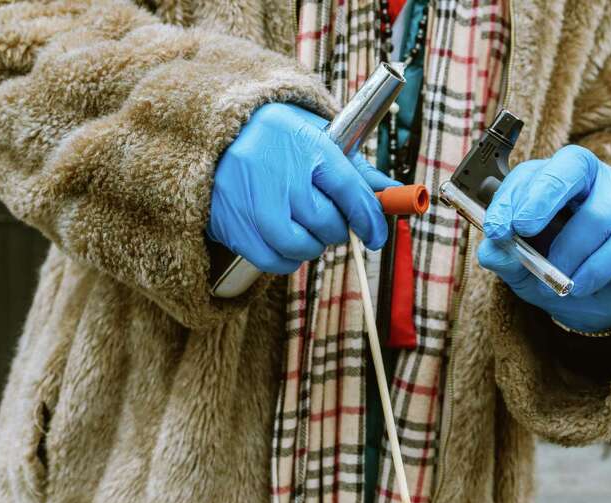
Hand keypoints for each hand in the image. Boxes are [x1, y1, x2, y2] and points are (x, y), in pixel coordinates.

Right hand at [207, 103, 398, 273]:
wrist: (215, 132)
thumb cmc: (278, 138)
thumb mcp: (319, 138)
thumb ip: (357, 170)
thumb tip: (395, 193)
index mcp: (303, 143)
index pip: (348, 189)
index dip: (368, 218)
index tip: (376, 234)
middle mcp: (275, 171)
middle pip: (325, 221)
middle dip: (337, 228)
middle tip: (332, 221)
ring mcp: (250, 200)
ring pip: (300, 245)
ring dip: (312, 245)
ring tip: (307, 228)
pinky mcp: (232, 224)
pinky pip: (272, 260)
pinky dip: (287, 259)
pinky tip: (286, 241)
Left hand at [478, 145, 610, 331]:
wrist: (600, 305)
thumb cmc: (560, 272)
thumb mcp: (524, 270)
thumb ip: (505, 258)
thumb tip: (491, 250)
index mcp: (554, 181)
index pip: (532, 171)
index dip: (512, 197)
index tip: (495, 229)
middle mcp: (591, 181)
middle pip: (574, 164)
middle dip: (544, 195)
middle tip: (522, 228)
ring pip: (598, 213)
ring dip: (569, 251)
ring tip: (556, 280)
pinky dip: (596, 269)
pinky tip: (580, 285)